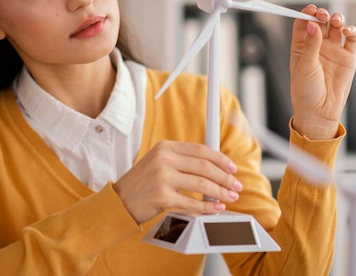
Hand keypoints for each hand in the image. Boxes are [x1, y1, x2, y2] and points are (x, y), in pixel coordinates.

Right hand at [112, 141, 241, 223]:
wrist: (119, 202)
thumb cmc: (142, 184)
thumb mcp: (158, 162)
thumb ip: (182, 161)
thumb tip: (215, 169)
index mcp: (165, 147)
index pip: (201, 149)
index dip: (221, 159)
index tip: (232, 168)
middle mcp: (163, 159)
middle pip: (205, 166)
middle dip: (225, 177)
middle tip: (236, 186)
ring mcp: (162, 177)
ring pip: (202, 184)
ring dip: (221, 192)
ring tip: (230, 197)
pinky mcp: (162, 196)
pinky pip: (192, 203)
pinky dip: (208, 207)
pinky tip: (216, 208)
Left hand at [290, 4, 355, 139]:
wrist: (320, 111)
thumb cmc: (306, 91)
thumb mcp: (305, 65)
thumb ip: (310, 44)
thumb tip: (311, 23)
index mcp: (301, 46)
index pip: (304, 23)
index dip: (307, 14)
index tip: (311, 9)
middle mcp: (317, 45)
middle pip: (321, 22)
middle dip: (322, 15)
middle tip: (323, 16)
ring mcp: (333, 50)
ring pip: (336, 27)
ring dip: (337, 19)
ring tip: (336, 21)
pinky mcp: (348, 57)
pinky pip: (351, 39)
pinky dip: (351, 31)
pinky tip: (348, 31)